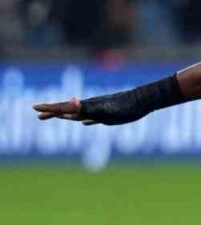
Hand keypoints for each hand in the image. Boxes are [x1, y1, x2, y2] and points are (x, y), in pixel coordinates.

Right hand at [33, 90, 153, 125]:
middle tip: (38, 115)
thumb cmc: (125, 106)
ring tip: (58, 117)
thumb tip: (71, 102)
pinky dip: (86, 120)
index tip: (34, 108)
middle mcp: (90, 107)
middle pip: (67, 111)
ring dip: (66, 116)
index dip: (49, 108)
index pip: (63, 108)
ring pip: (78, 114)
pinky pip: (93, 119)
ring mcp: (99, 111)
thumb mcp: (104, 110)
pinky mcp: (109, 115)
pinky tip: (85, 123)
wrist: (143, 101)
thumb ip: (87, 108)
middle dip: (52, 113)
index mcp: (86, 106)